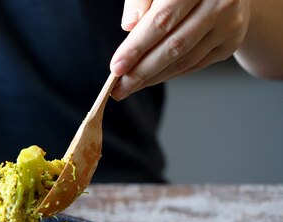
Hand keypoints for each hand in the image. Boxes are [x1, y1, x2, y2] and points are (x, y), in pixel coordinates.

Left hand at [110, 0, 250, 99]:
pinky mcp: (231, 41)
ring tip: (129, 86)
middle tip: (119, 88)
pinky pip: (195, 64)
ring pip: (185, 59)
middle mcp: (220, 2)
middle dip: (142, 71)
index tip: (116, 68)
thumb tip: (129, 25)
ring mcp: (229, 24)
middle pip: (174, 45)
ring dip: (153, 77)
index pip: (161, 20)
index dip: (137, 47)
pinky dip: (169, 74)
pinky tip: (150, 79)